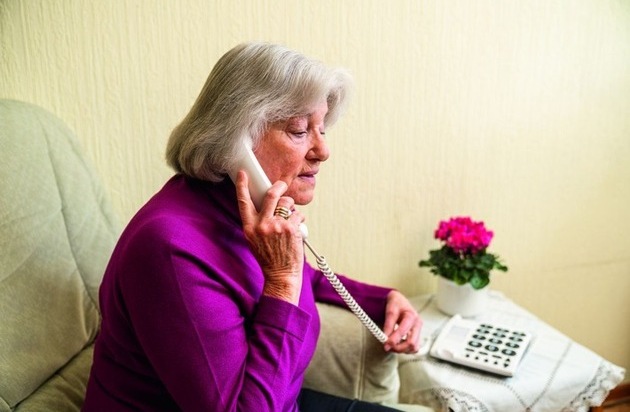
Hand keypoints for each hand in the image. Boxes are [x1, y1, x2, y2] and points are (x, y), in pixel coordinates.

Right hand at [235, 170, 304, 303]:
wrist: (280, 275)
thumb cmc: (269, 258)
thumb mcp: (255, 240)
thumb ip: (258, 222)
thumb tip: (268, 204)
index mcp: (249, 227)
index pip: (243, 202)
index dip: (242, 186)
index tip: (242, 174)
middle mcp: (261, 225)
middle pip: (271, 195)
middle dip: (279, 187)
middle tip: (282, 185)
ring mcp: (276, 226)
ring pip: (287, 203)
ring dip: (291, 207)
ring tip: (291, 218)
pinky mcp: (290, 229)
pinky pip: (298, 215)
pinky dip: (300, 219)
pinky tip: (297, 229)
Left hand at [382, 290, 422, 352]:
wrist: (400, 302)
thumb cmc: (396, 304)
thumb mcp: (390, 310)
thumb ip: (388, 324)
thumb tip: (386, 338)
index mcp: (411, 316)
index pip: (403, 331)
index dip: (394, 340)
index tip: (385, 344)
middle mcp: (418, 324)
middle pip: (411, 343)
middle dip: (398, 347)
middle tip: (387, 347)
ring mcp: (419, 331)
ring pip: (414, 348)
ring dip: (402, 350)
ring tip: (391, 346)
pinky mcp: (418, 336)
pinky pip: (414, 348)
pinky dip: (406, 350)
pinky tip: (398, 345)